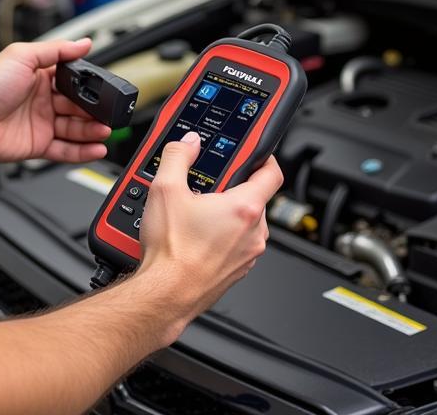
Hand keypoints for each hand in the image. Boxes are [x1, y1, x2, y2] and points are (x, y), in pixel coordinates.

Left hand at [0, 39, 112, 163]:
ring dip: (92, 130)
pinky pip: (66, 150)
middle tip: (109, 114)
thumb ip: (56, 50)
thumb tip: (84, 43)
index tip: (104, 90)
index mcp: (41, 77)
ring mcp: (41, 124)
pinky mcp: (38, 145)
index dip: (89, 87)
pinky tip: (97, 147)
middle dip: (95, 112)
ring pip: (75, 129)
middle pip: (78, 107)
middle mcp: (43, 100)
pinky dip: (83, 151)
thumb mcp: (22, 56)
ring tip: (105, 130)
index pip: (73, 82)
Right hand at [135, 132, 282, 345]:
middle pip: (254, 197)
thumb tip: (188, 142)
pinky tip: (195, 236)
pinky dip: (222, 236)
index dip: (264, 156)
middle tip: (206, 186)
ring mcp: (248, 254)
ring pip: (245, 223)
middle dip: (232, 188)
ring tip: (195, 213)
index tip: (254, 152)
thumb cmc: (171, 251)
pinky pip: (237, 243)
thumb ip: (178, 156)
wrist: (166, 295)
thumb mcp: (165, 189)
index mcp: (245, 208)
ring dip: (226, 214)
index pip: (272, 172)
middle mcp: (255, 233)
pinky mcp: (238, 270)